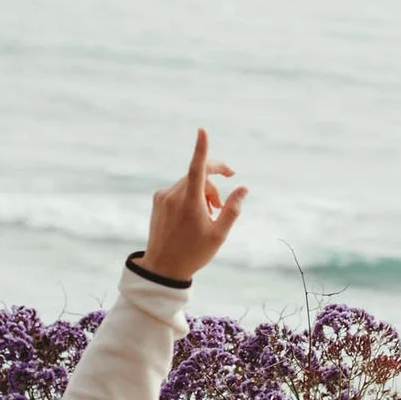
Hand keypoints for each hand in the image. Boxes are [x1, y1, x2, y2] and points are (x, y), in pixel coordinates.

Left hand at [137, 129, 246, 283]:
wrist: (162, 268)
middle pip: (199, 176)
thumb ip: (232, 209)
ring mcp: (163, 197)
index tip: (202, 130)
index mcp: (189, 202)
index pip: (197, 168)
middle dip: (214, 186)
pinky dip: (190, 197)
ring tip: (208, 216)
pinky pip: (179, 190)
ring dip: (203, 193)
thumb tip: (243, 188)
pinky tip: (193, 217)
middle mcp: (173, 195)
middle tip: (222, 206)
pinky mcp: (158, 200)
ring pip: (190, 183)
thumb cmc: (194, 253)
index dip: (202, 148)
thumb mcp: (219, 234)